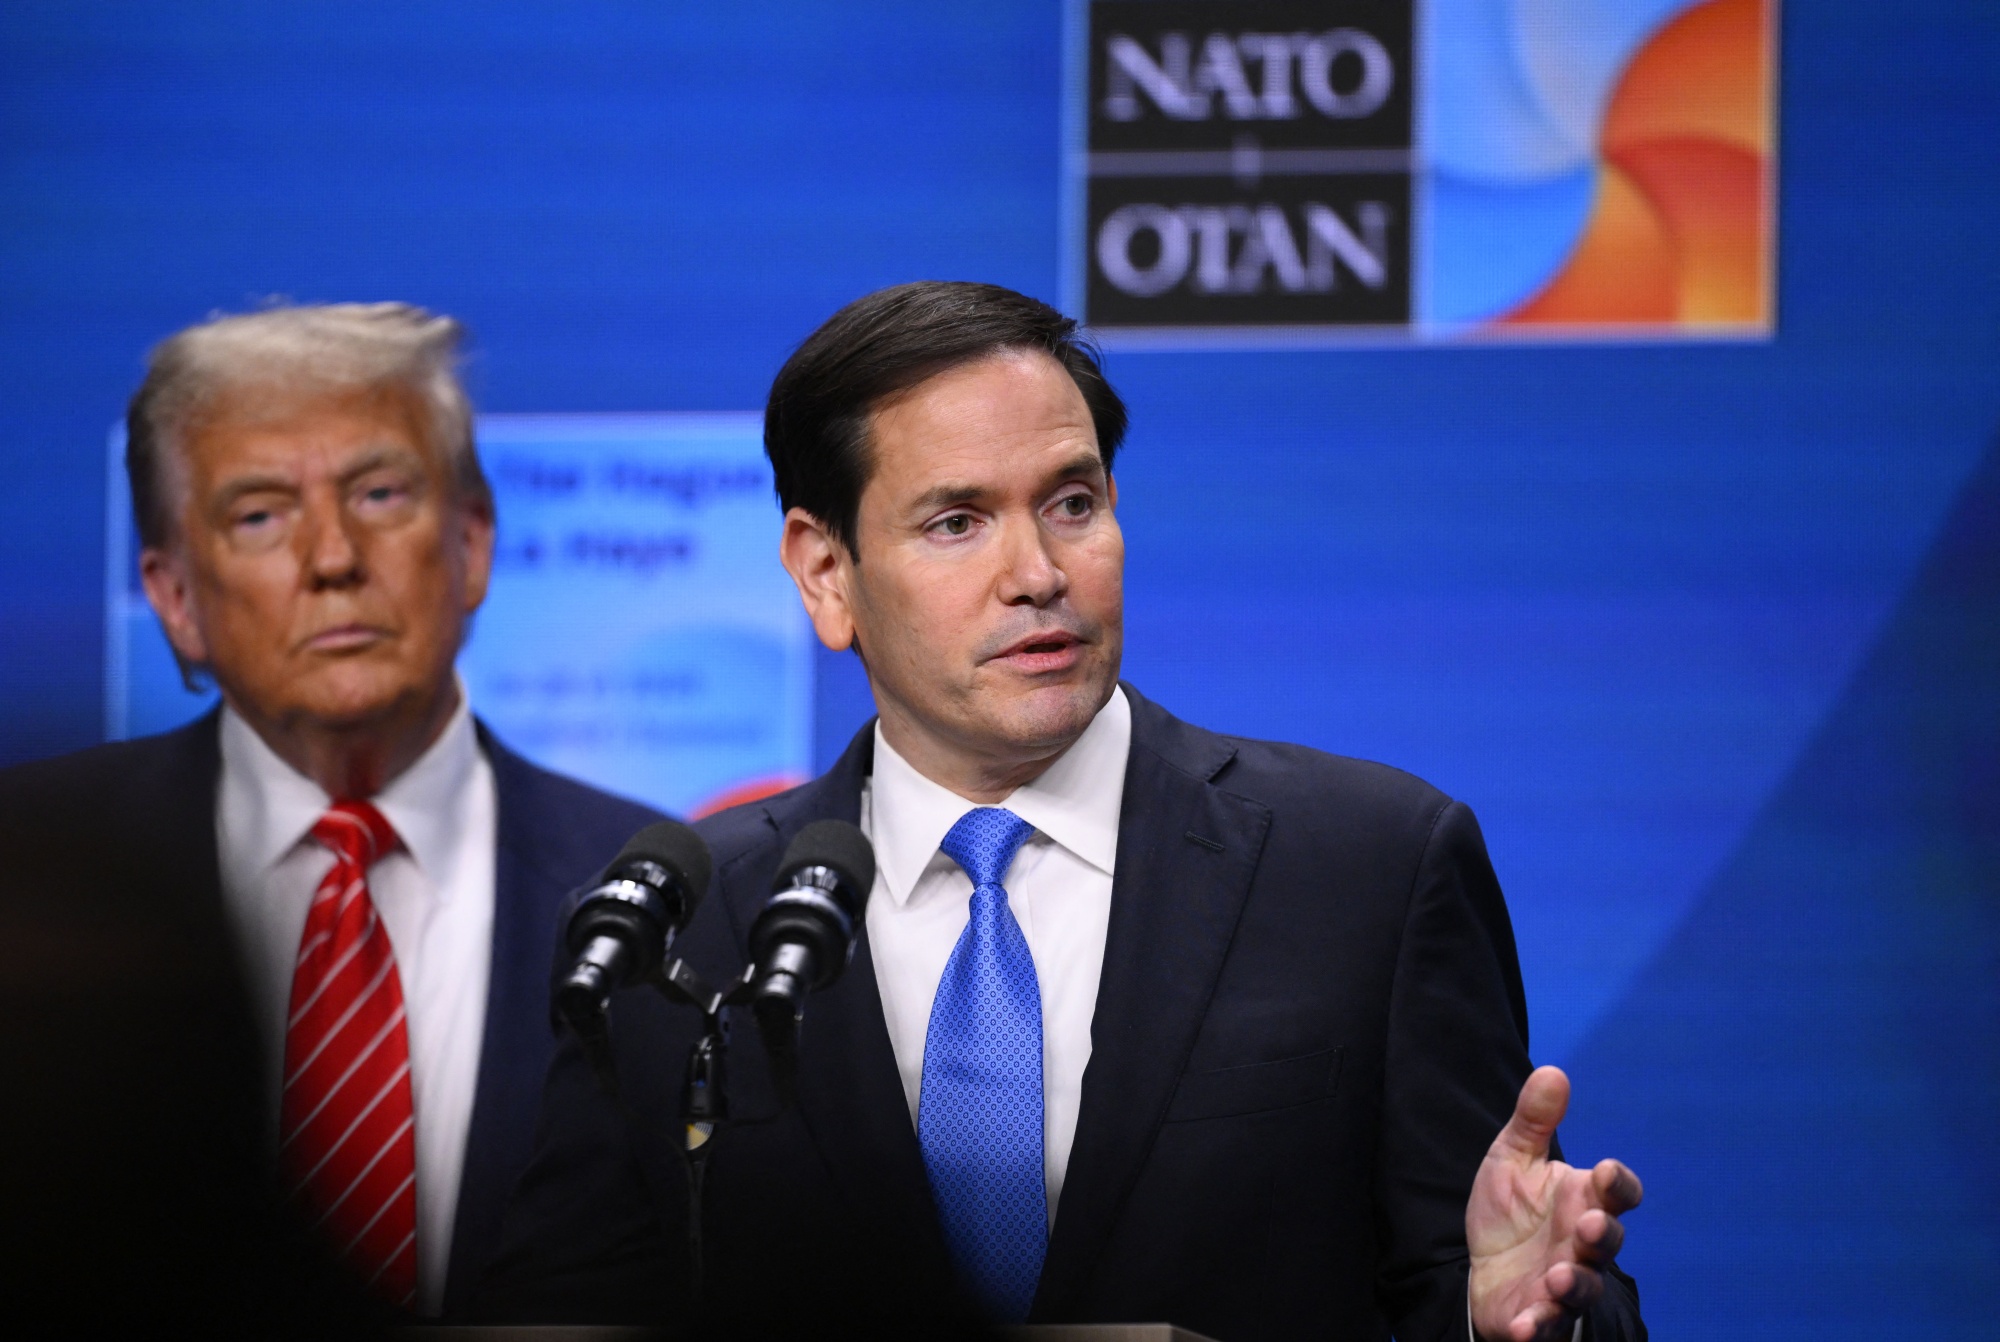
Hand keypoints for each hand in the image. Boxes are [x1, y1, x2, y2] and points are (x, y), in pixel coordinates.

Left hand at [1467, 1066, 1641, 1341]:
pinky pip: (1546, 1326)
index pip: (1617, 1192)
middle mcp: (1582, 1245)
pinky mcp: (1538, 1317)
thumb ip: (1533, 1121)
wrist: (1483, 1268)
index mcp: (1583, 1201)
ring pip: (1583, 1288)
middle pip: (1607, 1242)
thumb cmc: (1512, 1213)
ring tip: (1558, 1277)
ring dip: (1575, 1284)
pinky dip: (1538, 1326)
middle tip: (1591, 1225)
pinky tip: (1526, 1324)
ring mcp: (1564, 1284)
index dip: (1618, 1184)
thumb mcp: (1512, 1159)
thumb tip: (1553, 1071)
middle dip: (1602, 1235)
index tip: (1605, 1171)